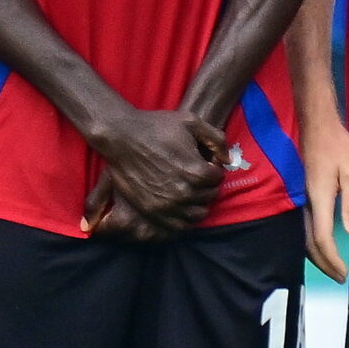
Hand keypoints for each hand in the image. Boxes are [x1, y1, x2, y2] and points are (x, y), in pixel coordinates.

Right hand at [83, 108, 225, 236]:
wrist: (121, 137)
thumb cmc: (156, 127)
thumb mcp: (191, 122)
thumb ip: (217, 139)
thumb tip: (227, 160)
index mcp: (196, 172)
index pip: (218, 179)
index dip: (212, 168)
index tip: (203, 161)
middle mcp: (183, 193)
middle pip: (209, 197)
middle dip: (206, 185)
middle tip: (195, 174)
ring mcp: (167, 205)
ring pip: (197, 215)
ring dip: (197, 202)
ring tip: (189, 189)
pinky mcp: (152, 211)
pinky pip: (178, 225)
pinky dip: (184, 217)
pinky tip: (180, 205)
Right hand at [300, 112, 348, 280]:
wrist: (317, 125)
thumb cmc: (337, 145)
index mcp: (319, 199)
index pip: (322, 239)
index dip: (332, 259)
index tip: (344, 273)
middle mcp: (308, 203)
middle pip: (309, 243)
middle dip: (323, 263)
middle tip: (338, 277)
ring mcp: (304, 199)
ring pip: (305, 236)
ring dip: (317, 255)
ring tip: (331, 267)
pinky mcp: (305, 195)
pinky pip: (306, 226)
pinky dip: (313, 242)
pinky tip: (322, 245)